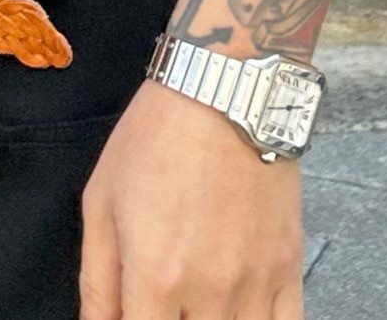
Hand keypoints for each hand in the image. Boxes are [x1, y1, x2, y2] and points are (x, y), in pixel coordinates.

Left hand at [78, 77, 305, 318]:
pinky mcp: (290, 270)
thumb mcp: (101, 201)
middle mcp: (209, 291)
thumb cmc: (157, 136)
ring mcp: (255, 284)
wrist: (224, 90)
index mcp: (156, 275)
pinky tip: (238, 313)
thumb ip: (97, 280)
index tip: (131, 313)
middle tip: (161, 301)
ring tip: (195, 304)